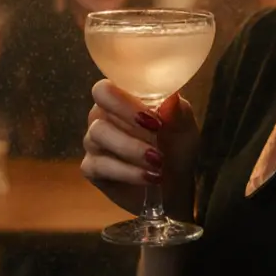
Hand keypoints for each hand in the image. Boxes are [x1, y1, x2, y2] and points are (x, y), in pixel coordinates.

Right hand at [80, 80, 199, 216]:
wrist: (175, 187)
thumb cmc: (176, 148)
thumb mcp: (184, 129)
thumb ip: (176, 112)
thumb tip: (171, 98)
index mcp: (122, 98)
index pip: (107, 88)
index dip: (125, 99)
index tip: (153, 117)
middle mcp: (102, 116)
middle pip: (98, 106)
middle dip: (127, 117)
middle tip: (156, 133)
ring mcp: (94, 141)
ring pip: (98, 134)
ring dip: (131, 147)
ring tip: (158, 161)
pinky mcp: (91, 168)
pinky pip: (100, 165)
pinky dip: (128, 172)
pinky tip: (150, 177)